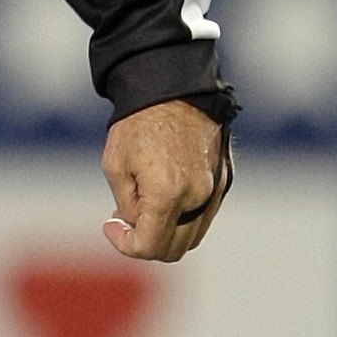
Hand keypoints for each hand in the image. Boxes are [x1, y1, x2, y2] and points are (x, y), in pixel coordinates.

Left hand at [101, 99, 229, 264]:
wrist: (173, 87)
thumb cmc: (137, 123)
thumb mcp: (115, 166)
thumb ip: (127, 206)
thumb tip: (137, 226)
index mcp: (168, 193)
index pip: (150, 247)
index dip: (125, 245)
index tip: (110, 226)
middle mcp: (198, 196)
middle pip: (174, 249)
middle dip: (147, 241)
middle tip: (125, 219)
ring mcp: (216, 189)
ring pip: (193, 235)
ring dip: (167, 232)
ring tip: (144, 205)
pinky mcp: (225, 178)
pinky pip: (205, 214)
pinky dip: (184, 216)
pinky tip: (165, 194)